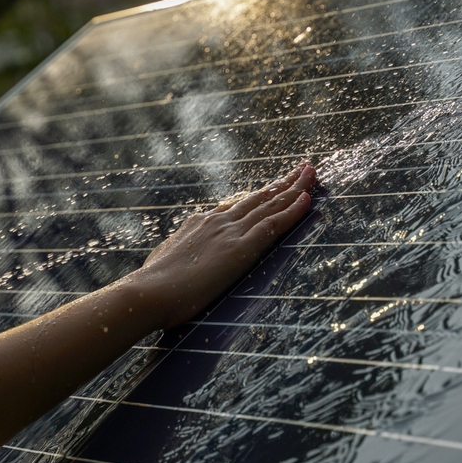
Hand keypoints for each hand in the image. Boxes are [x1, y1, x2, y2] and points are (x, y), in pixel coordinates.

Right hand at [136, 161, 316, 327]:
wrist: (149, 293)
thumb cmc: (152, 287)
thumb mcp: (164, 261)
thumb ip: (176, 253)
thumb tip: (172, 255)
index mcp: (199, 224)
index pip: (237, 205)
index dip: (259, 195)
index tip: (273, 186)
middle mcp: (217, 222)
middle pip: (257, 198)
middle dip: (282, 183)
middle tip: (303, 169)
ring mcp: (229, 233)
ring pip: (269, 205)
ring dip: (294, 188)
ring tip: (312, 174)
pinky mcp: (240, 250)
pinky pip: (273, 225)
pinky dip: (293, 211)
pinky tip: (307, 199)